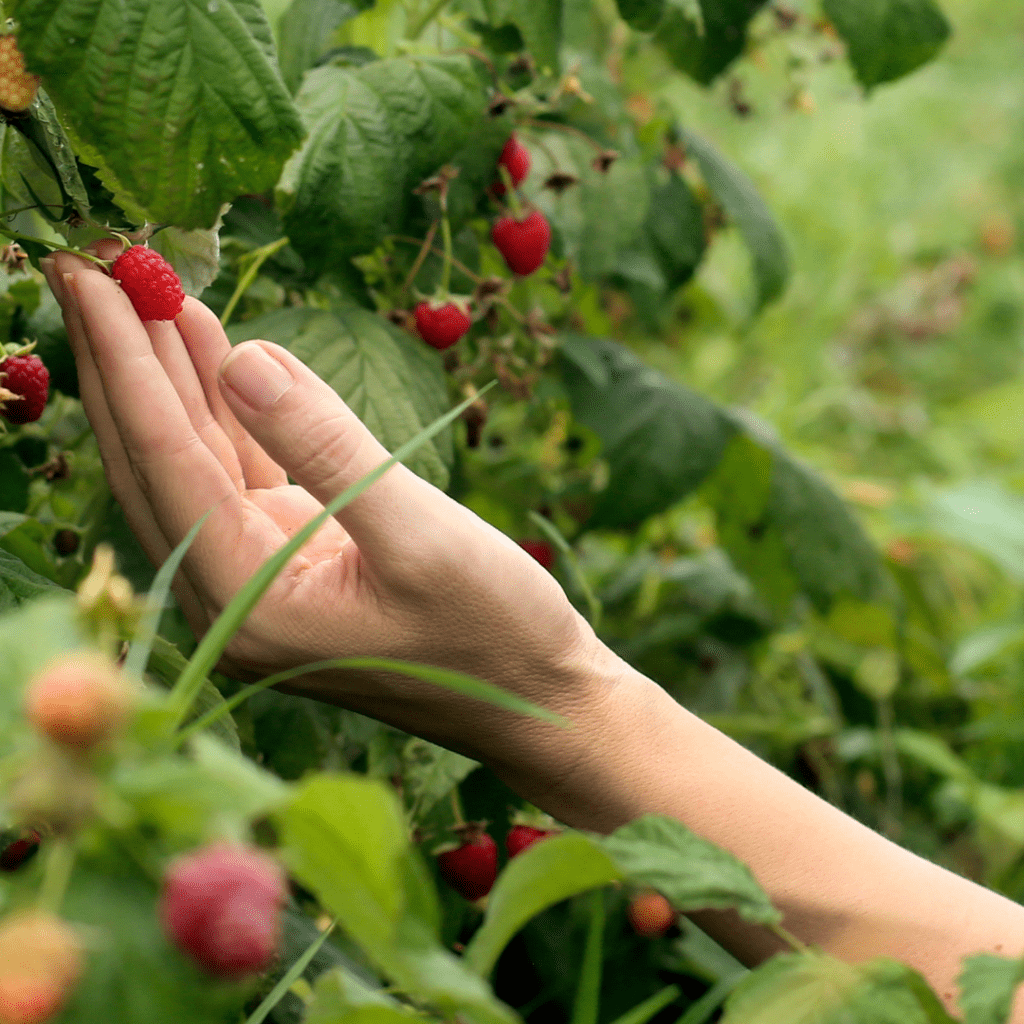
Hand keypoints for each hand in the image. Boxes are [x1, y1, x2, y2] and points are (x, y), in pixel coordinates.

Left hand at [40, 244, 606, 794]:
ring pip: (191, 462)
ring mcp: (258, 574)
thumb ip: (328, 449)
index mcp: (249, 603)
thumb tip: (242, 358)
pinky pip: (237, 470)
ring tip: (146, 287)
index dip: (127, 364)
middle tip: (89, 263)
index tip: (93, 276)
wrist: (531, 691)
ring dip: (170, 377)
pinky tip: (214, 349)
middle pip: (154, 461)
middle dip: (123, 361)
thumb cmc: (492, 629)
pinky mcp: (290, 555)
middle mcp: (232, 594)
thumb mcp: (420, 535)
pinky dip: (226, 408)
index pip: (167, 463)